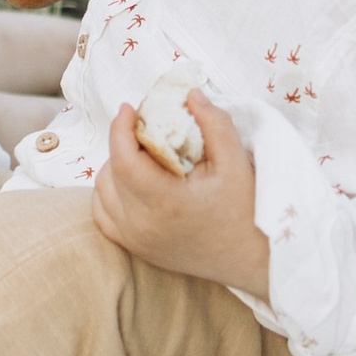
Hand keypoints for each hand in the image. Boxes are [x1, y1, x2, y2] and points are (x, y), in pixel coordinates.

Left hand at [90, 93, 270, 299]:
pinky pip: (103, 216)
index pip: (123, 158)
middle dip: (123, 143)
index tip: (131, 108)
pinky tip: (131, 182)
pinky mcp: (138, 250)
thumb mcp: (236, 162)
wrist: (253, 260)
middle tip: (145, 130)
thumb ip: (214, 123)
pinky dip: (110, 194)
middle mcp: (142, 225)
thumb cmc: (246, 210)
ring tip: (142, 155)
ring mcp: (136, 240)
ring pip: (103, 192)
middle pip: (111, 171)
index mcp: (165, 202)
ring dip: (115, 167)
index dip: (120, 127)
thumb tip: (189, 95)